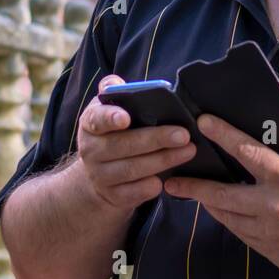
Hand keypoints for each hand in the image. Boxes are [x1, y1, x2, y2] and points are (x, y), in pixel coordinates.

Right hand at [76, 75, 196, 209]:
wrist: (100, 173)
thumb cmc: (115, 132)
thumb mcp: (111, 110)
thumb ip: (116, 93)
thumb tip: (118, 83)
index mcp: (90, 123)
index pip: (97, 119)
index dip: (110, 118)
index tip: (126, 118)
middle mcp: (90, 150)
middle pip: (123, 145)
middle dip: (156, 140)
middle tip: (184, 134)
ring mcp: (99, 175)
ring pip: (131, 169)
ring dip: (163, 160)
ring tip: (188, 151)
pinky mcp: (112, 196)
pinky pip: (132, 194)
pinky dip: (150, 187)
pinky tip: (168, 179)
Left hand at [162, 113, 278, 278]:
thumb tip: (260, 148)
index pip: (247, 150)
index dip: (222, 134)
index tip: (203, 122)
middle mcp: (274, 206)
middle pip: (222, 195)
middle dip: (194, 188)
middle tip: (173, 183)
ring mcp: (271, 233)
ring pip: (229, 218)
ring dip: (213, 206)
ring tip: (199, 197)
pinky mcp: (272, 253)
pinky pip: (244, 236)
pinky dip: (235, 222)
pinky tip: (229, 215)